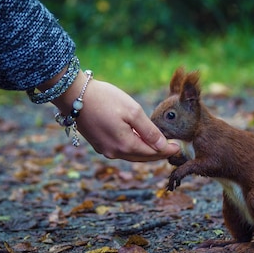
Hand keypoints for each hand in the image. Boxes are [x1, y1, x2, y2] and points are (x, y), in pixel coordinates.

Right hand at [52, 73, 179, 160]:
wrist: (74, 95)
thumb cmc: (105, 99)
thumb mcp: (132, 111)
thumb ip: (149, 131)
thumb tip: (163, 145)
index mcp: (125, 146)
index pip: (152, 153)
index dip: (167, 150)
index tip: (179, 146)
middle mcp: (114, 153)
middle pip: (142, 158)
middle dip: (158, 153)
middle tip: (172, 148)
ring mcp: (104, 150)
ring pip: (131, 155)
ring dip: (146, 152)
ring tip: (159, 145)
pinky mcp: (98, 144)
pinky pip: (121, 150)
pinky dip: (134, 148)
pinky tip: (139, 140)